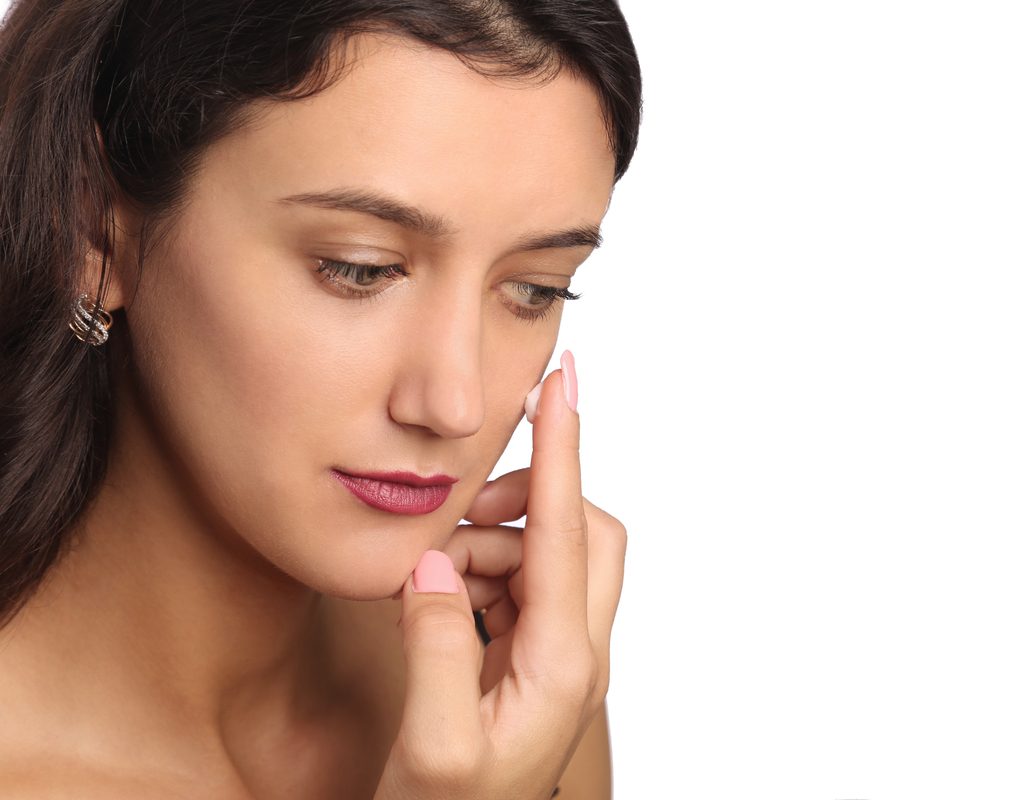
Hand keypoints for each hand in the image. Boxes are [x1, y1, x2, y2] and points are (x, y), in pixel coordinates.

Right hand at [373, 351, 626, 799]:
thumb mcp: (435, 747)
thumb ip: (437, 650)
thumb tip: (434, 566)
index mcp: (564, 664)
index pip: (570, 532)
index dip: (563, 450)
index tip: (562, 386)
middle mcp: (574, 650)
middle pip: (583, 534)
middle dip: (523, 507)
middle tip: (459, 523)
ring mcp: (556, 653)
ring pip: (540, 555)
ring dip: (483, 549)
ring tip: (432, 586)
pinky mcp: (530, 656)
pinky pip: (514, 583)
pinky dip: (474, 575)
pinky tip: (439, 604)